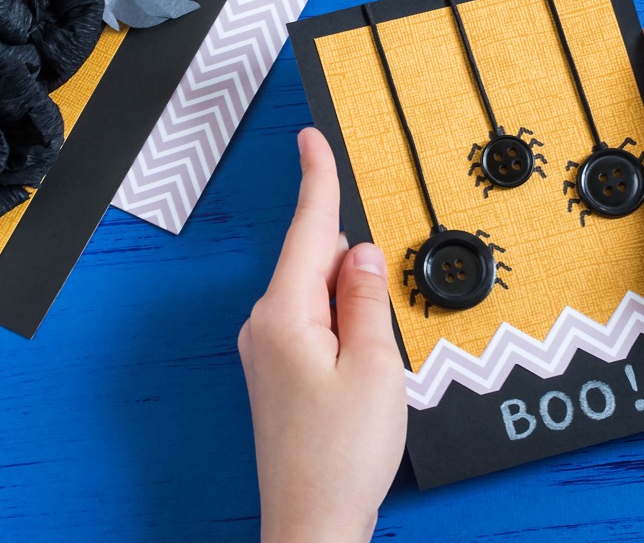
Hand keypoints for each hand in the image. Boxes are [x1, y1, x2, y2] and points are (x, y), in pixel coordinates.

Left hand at [239, 128, 406, 541]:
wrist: (312, 524)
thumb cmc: (342, 455)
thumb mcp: (375, 366)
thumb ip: (367, 298)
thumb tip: (360, 252)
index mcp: (285, 315)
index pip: (308, 230)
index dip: (316, 179)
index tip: (311, 138)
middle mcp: (265, 327)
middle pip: (312, 262)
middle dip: (348, 257)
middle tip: (378, 302)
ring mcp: (266, 352)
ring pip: (314, 295)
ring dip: (347, 298)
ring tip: (374, 348)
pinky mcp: (277, 373)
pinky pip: (310, 323)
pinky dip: (338, 321)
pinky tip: (360, 353)